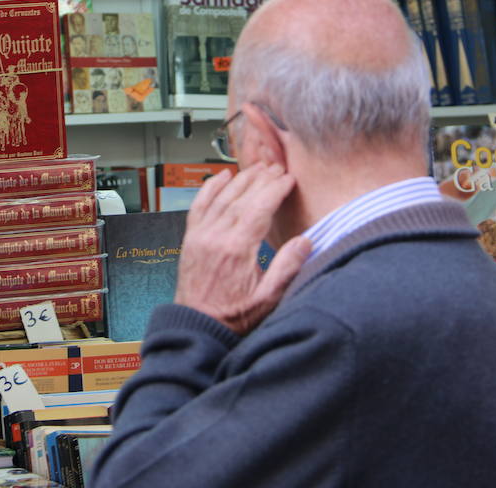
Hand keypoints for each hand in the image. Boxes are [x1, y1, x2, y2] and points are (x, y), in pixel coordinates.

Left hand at [175, 163, 310, 334]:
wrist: (197, 327)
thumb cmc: (233, 317)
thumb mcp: (268, 300)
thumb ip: (287, 269)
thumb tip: (305, 241)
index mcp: (237, 249)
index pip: (259, 208)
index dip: (275, 189)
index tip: (288, 179)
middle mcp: (215, 237)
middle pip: (241, 197)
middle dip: (261, 179)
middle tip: (277, 168)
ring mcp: (200, 236)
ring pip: (221, 198)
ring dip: (240, 180)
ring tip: (257, 168)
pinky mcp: (191, 239)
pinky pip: (199, 206)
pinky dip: (209, 188)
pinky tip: (222, 177)